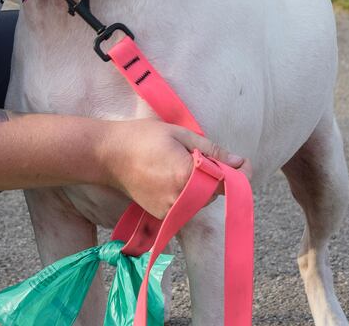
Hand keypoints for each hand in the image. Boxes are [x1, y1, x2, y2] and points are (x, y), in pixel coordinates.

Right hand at [100, 119, 245, 219]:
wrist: (106, 155)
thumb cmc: (142, 137)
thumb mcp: (179, 134)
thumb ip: (211, 150)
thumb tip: (239, 162)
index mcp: (188, 176)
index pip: (227, 184)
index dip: (239, 174)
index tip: (242, 163)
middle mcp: (181, 199)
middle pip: (214, 193)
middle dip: (213, 175)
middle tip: (195, 154)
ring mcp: (170, 210)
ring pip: (200, 201)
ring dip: (199, 185)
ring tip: (178, 163)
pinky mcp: (161, 215)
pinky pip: (185, 206)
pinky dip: (184, 193)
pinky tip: (168, 175)